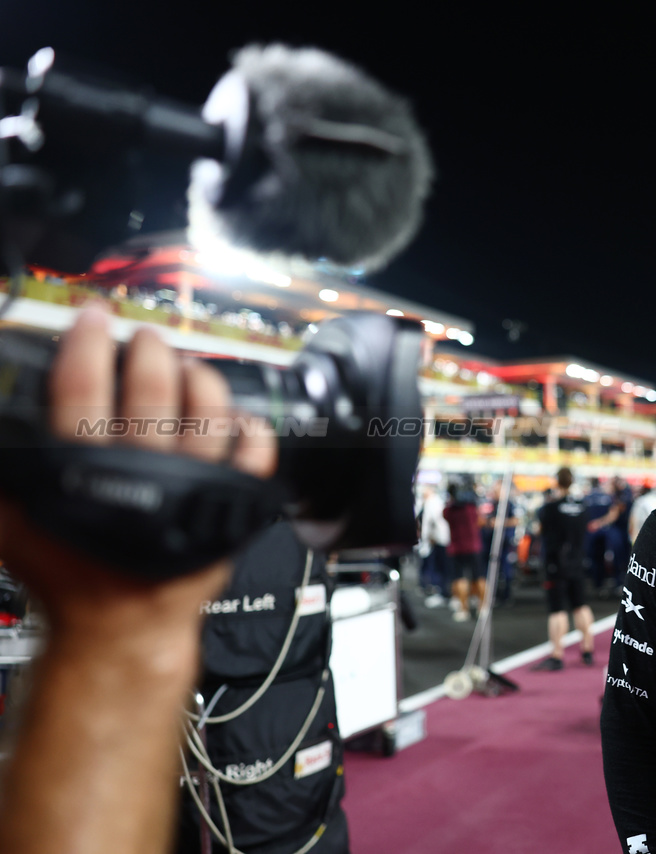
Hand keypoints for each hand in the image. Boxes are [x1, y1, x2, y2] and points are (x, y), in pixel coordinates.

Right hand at [0, 306, 276, 638]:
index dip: (87, 343)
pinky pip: (254, 457)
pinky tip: (237, 418)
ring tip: (188, 366)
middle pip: (151, 390)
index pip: (82, 388)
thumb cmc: (69, 574)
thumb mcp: (13, 522)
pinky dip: (251, 431)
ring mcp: (192, 490)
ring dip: (199, 379)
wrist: (120, 625)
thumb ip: (6, 471)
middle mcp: (142, 475)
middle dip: (148, 351)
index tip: (94, 318)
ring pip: (206, 415)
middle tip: (144, 338)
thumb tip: (1, 426)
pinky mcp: (229, 507)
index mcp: (84, 473)